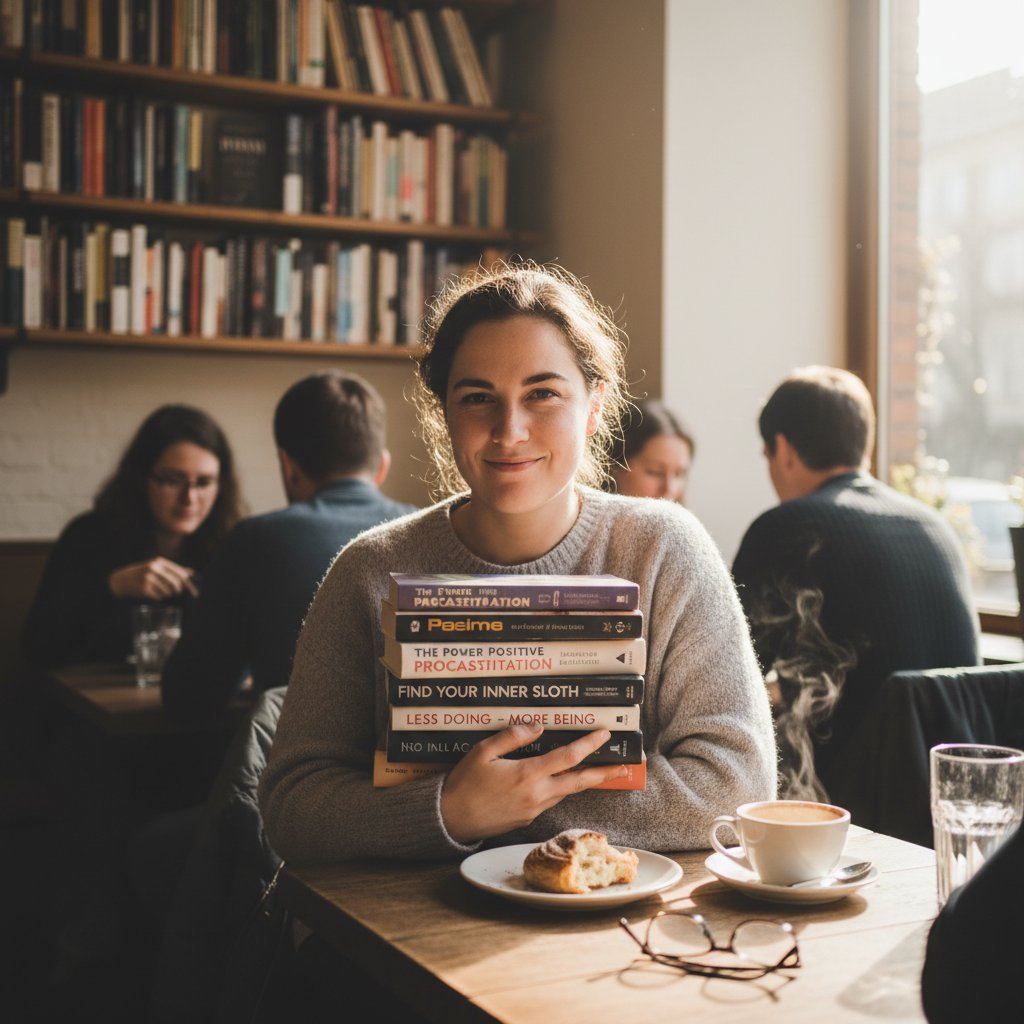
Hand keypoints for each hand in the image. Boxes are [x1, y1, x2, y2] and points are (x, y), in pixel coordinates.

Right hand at [108, 558, 198, 599]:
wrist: (121, 580)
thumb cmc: (142, 573)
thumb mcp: (156, 567)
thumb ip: (173, 569)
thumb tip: (191, 573)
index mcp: (159, 561)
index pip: (180, 573)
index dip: (189, 584)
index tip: (195, 593)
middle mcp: (154, 568)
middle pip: (176, 584)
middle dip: (178, 591)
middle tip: (176, 593)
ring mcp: (148, 578)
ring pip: (168, 591)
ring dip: (167, 594)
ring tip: (159, 590)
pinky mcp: (144, 589)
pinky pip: (159, 596)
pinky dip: (159, 597)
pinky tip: (152, 593)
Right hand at [440, 722, 628, 843]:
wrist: (450, 820)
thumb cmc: (464, 783)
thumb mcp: (482, 752)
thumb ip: (511, 737)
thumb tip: (536, 725)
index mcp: (527, 776)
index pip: (567, 757)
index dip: (589, 745)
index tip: (605, 734)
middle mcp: (536, 795)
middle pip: (579, 782)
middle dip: (605, 773)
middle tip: (626, 766)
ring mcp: (533, 810)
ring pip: (566, 791)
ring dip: (585, 780)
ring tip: (601, 769)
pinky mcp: (527, 819)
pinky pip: (552, 799)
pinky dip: (564, 788)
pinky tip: (564, 780)